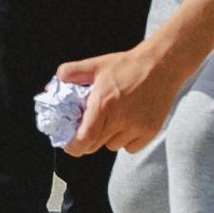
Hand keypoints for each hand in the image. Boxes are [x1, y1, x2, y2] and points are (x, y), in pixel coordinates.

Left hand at [52, 44, 182, 154]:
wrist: (162, 65)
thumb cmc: (126, 65)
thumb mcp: (95, 65)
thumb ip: (70, 73)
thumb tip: (51, 87)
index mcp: (103, 104)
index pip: (83, 140)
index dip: (73, 147)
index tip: (69, 142)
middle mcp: (120, 119)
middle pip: (95, 146)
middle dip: (87, 139)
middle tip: (90, 125)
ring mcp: (137, 127)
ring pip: (112, 146)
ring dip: (108, 137)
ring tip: (114, 117)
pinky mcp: (150, 132)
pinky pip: (130, 147)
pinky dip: (126, 140)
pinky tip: (128, 122)